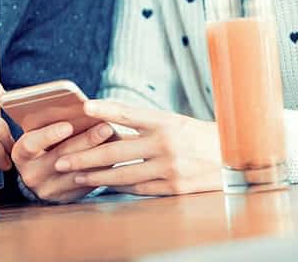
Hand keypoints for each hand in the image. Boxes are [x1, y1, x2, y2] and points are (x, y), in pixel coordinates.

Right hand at [11, 120, 115, 202]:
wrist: (40, 170)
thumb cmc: (43, 140)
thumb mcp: (38, 130)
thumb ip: (50, 121)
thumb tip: (80, 108)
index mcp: (21, 153)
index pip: (31, 144)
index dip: (49, 134)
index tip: (68, 125)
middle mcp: (32, 175)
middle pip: (61, 158)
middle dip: (86, 140)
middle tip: (106, 126)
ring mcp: (49, 190)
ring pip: (78, 173)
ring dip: (99, 155)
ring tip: (115, 140)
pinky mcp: (67, 199)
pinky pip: (87, 185)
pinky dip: (102, 169)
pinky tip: (115, 156)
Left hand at [53, 99, 222, 195]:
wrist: (235, 159)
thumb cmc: (199, 137)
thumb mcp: (176, 122)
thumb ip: (146, 124)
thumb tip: (110, 122)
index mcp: (166, 121)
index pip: (130, 113)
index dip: (106, 110)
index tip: (84, 108)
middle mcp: (166, 144)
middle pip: (117, 151)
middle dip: (85, 156)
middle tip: (63, 160)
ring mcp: (170, 169)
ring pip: (123, 175)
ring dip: (96, 176)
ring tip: (76, 175)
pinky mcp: (174, 189)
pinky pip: (139, 189)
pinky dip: (119, 187)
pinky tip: (104, 185)